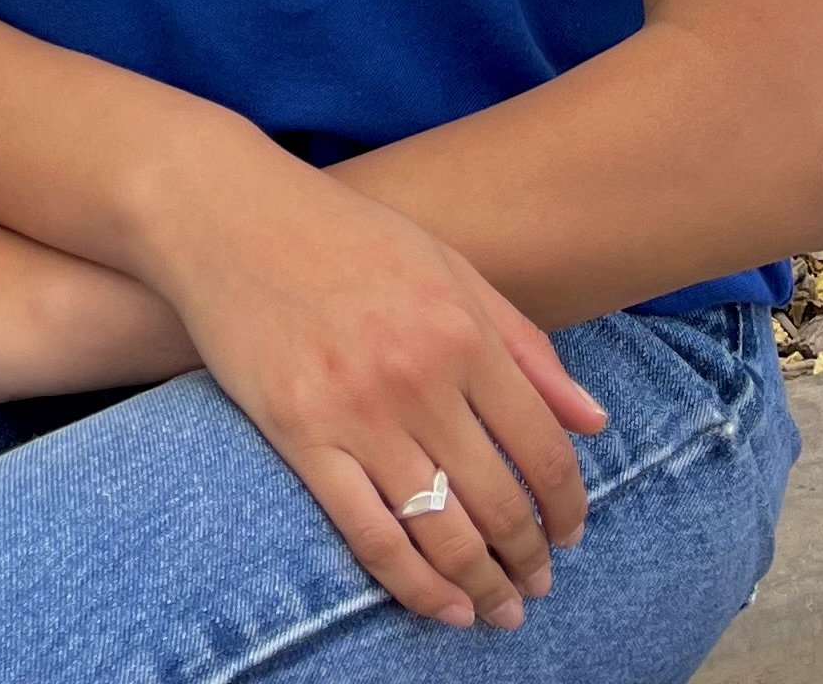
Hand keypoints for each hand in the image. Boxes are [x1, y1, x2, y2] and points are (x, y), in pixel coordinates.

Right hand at [144, 144, 606, 631]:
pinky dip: (415, 587)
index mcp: (461, 329)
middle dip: (529, 558)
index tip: (571, 535)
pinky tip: (444, 608)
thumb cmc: (345, 235)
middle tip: (537, 586)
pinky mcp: (300, 436)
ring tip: (500, 609)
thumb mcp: (449, 266)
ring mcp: (356, 411)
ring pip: (442, 533)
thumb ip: (525, 345)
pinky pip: (371, 537)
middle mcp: (418, 375)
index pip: (542, 447)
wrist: (227, 213)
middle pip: (498, 501)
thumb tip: (595, 423)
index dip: (567, 506)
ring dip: (483, 586)